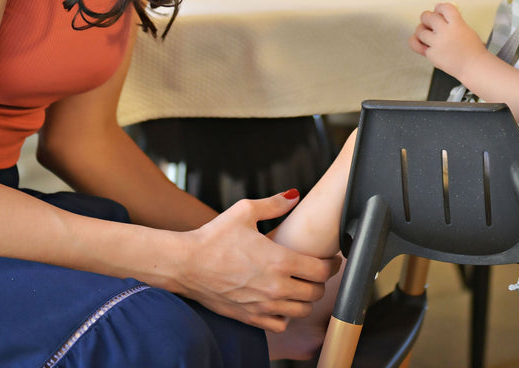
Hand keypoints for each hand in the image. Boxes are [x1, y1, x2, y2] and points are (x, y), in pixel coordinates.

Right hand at [180, 191, 339, 331]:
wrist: (186, 263)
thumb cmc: (214, 236)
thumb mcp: (244, 211)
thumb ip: (274, 203)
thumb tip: (294, 195)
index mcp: (279, 260)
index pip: (321, 271)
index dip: (331, 264)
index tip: (331, 259)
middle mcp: (275, 287)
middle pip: (315, 292)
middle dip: (320, 281)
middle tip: (316, 270)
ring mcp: (263, 305)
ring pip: (301, 310)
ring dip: (305, 298)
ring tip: (301, 285)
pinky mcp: (250, 317)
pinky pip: (281, 323)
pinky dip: (286, 315)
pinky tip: (281, 301)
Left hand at [409, 2, 486, 81]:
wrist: (474, 67)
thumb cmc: (473, 50)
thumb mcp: (467, 30)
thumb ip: (453, 21)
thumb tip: (438, 13)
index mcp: (457, 24)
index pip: (445, 8)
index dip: (439, 7)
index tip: (438, 9)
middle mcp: (446, 32)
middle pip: (428, 17)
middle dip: (426, 17)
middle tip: (428, 19)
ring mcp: (437, 43)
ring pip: (420, 31)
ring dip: (421, 30)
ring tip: (426, 33)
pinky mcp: (432, 54)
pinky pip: (418, 45)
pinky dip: (422, 45)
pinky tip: (424, 44)